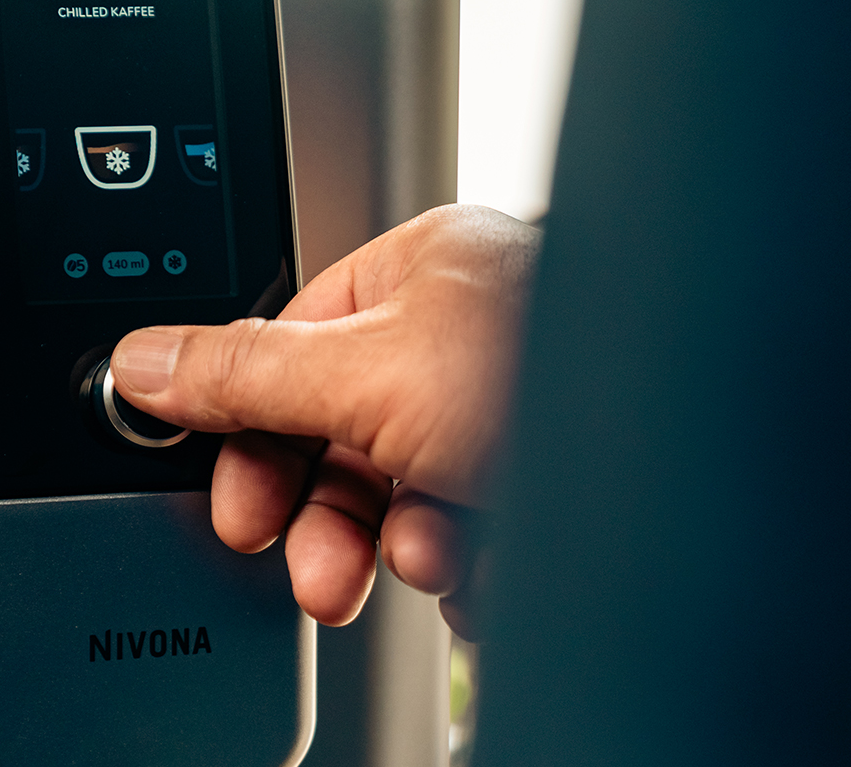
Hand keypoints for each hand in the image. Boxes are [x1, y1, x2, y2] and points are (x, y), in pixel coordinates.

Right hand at [109, 204, 539, 636]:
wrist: (708, 463)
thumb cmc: (563, 368)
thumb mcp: (370, 376)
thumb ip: (244, 374)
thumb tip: (142, 361)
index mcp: (417, 275)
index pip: (289, 353)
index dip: (254, 438)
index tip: (237, 507)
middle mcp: (463, 336)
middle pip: (346, 439)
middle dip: (335, 520)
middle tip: (322, 573)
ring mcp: (508, 411)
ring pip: (409, 499)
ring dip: (411, 547)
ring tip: (442, 558)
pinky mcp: (549, 479)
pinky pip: (474, 533)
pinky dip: (474, 566)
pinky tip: (495, 568)